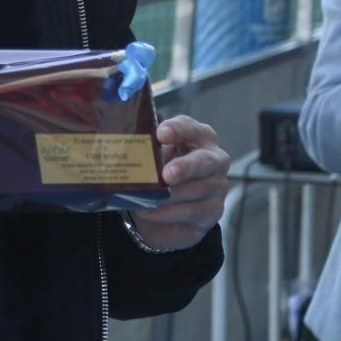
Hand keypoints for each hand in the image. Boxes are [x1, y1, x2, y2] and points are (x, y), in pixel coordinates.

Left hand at [129, 116, 229, 251]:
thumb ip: (145, 153)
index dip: (177, 130)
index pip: (191, 128)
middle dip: (184, 167)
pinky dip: (169, 212)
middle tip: (166, 175)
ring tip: (146, 199)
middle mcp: (214, 158)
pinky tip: (151, 212)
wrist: (165, 211)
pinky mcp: (214, 210)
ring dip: (169, 196)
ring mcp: (218, 185)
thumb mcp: (152, 160)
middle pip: (204, 160)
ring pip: (197, 189)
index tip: (161, 134)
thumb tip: (123, 152)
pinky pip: (193, 211)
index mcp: (198, 137)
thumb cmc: (159, 175)